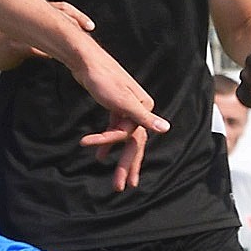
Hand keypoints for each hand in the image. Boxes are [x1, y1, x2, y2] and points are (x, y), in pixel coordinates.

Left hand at [63, 45, 167, 193]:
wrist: (85, 62)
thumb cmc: (103, 79)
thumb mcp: (122, 101)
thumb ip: (144, 117)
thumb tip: (165, 129)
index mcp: (144, 108)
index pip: (134, 137)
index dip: (119, 150)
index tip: (98, 155)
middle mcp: (139, 109)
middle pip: (133, 142)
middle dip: (125, 165)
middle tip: (120, 188)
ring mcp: (127, 108)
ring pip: (124, 138)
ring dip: (116, 156)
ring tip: (114, 180)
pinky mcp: (115, 106)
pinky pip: (114, 129)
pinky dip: (106, 141)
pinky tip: (100, 154)